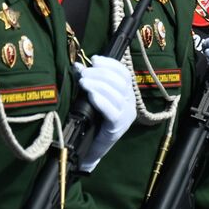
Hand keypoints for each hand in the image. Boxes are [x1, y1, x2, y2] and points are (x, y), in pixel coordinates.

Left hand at [75, 56, 136, 172]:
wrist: (89, 148)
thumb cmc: (91, 120)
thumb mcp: (91, 97)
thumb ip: (87, 81)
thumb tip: (78, 65)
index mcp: (127, 94)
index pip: (124, 73)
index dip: (110, 64)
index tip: (94, 59)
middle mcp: (130, 104)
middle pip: (120, 82)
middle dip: (100, 74)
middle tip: (83, 73)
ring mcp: (126, 116)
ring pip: (116, 95)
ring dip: (98, 85)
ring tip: (83, 82)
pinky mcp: (117, 128)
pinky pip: (112, 112)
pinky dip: (101, 101)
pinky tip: (91, 95)